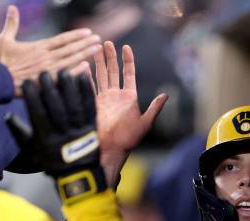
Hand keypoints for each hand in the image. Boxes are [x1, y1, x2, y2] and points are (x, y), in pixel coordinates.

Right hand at [0, 5, 100, 95]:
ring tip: (98, 49)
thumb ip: (12, 24)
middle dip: (86, 43)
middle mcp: (46, 57)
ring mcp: (49, 70)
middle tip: (99, 39)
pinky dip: (76, 71)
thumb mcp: (4, 40)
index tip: (88, 32)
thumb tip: (12, 7)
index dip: (76, 35)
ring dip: (86, 54)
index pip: (62, 39)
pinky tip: (87, 67)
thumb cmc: (1, 61)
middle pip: (71, 48)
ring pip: (71, 60)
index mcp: (39, 47)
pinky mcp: (48, 82)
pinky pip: (65, 76)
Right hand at [15, 70, 105, 203]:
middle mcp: (64, 134)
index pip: (38, 115)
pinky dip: (86, 93)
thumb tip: (6, 115)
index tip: (26, 82)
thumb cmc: (52, 161)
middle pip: (57, 108)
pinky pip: (90, 108)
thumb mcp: (32, 151)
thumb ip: (19, 133)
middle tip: (44, 72)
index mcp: (47, 140)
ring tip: (63, 71)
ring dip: (69, 87)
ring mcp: (80, 131)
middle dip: (50, 89)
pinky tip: (83, 78)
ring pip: (74, 106)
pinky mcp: (92, 128)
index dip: (32, 98)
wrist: (79, 175)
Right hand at [90, 41, 167, 184]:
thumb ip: (155, 108)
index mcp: (129, 97)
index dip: (127, 60)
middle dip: (109, 57)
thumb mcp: (145, 122)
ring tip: (94, 47)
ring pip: (100, 75)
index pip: (128, 74)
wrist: (112, 149)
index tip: (126, 47)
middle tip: (106, 42)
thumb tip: (166, 95)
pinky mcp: (92, 104)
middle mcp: (115, 95)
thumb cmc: (129, 139)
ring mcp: (103, 99)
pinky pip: (88, 86)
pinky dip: (85, 75)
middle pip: (112, 71)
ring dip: (97, 62)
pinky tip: (83, 64)